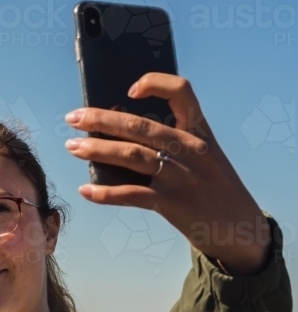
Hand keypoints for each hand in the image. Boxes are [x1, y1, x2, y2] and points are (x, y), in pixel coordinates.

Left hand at [64, 73, 270, 275]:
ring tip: (72, 147)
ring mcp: (182, 176)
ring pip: (132, 156)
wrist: (240, 227)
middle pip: (140, 125)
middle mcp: (191, 149)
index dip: (156, 83)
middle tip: (73, 117)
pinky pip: (132, 195)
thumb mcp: (202, 157)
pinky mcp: (173, 203)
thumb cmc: (211, 187)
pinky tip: (85, 190)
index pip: (182, 93)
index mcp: (199, 132)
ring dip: (96, 150)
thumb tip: (117, 134)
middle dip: (101, 119)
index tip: (130, 89)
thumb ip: (171, 143)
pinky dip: (105, 193)